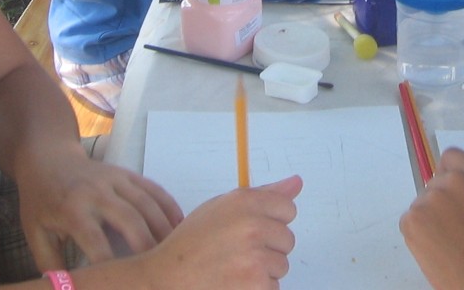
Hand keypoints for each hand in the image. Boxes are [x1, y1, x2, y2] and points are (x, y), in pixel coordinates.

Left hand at [17, 156, 183, 269]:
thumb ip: (49, 263)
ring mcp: (114, 179)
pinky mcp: (127, 173)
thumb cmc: (41, 201)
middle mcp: (96, 192)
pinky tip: (180, 226)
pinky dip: (169, 206)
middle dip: (146, 246)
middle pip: (128, 219)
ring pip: (146, 203)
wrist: (48, 159)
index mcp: (71, 209)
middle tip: (157, 269)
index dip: (109, 262)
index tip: (121, 280)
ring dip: (163, 228)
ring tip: (174, 252)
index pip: (94, 238)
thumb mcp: (35, 233)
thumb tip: (66, 289)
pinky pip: (153, 189)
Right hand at [129, 177, 301, 289]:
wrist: (167, 278)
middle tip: (238, 253)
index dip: (271, 221)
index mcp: (244, 202)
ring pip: (281, 265)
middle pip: (287, 239)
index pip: (287, 208)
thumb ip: (262, 195)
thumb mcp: (220, 208)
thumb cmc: (191, 245)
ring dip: (263, 271)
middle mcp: (253, 226)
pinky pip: (273, 287)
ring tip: (233, 270)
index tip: (254, 230)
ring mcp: (256, 257)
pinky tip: (234, 284)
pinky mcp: (256, 285)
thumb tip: (296, 183)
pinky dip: (257, 289)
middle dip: (268, 248)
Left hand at [400, 149, 463, 289]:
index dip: (450, 171)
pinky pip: (410, 219)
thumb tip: (461, 169)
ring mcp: (429, 198)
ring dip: (429, 216)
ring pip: (422, 202)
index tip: (452, 187)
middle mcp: (451, 180)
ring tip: (446, 239)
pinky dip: (418, 231)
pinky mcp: (411, 218)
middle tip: (454, 224)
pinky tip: (435, 246)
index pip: (451, 156)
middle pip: (435, 181)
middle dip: (440, 198)